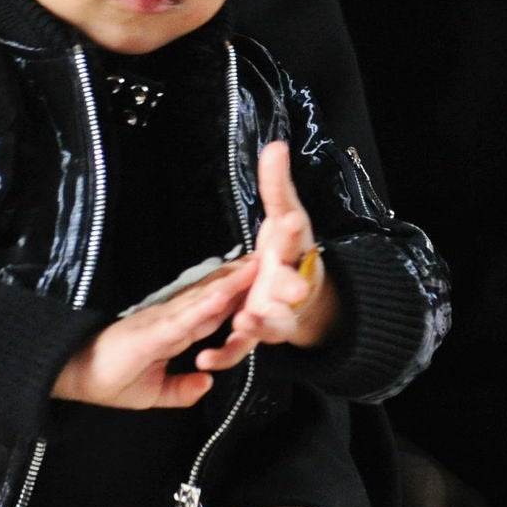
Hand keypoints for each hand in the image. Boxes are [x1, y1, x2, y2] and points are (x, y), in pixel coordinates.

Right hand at [53, 261, 254, 407]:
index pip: (211, 310)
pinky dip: (208, 304)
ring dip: (232, 283)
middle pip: (213, 296)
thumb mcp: (153, 393)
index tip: (256, 276)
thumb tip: (207, 383)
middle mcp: (171, 320)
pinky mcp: (155, 331)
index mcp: (173, 331)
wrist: (73, 375)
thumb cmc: (107, 379)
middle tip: (269, 255)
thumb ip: (181, 389)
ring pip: (205, 299)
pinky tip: (227, 293)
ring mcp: (164, 322)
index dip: (234, 292)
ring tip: (258, 264)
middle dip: (240, 278)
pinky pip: (188, 317)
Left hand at [198, 142, 338, 372]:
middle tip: (292, 289)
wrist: (301, 295)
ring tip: (247, 323)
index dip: (291, 228)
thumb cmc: (289, 251)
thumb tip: (276, 145)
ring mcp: (273, 313)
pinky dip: (225, 357)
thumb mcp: (285, 215)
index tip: (290, 219)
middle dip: (292, 286)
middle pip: (291, 286)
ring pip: (270, 323)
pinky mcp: (254, 335)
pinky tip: (205, 361)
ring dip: (261, 325)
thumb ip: (277, 185)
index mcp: (292, 251)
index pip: (293, 236)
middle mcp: (286, 285)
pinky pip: (240, 349)